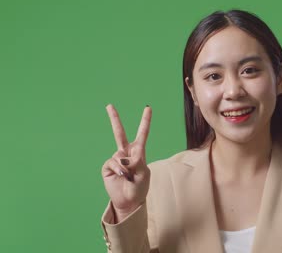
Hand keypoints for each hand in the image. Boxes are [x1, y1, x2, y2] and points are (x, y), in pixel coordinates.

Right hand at [102, 104, 151, 221]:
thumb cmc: (140, 187)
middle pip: (119, 133)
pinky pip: (113, 163)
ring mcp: (117, 159)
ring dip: (125, 167)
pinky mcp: (108, 167)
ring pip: (119, 155)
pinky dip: (118, 169)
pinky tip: (122, 176)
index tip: (148, 108)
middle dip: (114, 119)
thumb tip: (122, 159)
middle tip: (109, 105)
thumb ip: (135, 162)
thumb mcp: (144, 173)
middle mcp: (126, 153)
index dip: (145, 120)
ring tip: (129, 177)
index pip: (142, 134)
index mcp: (139, 152)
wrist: (129, 201)